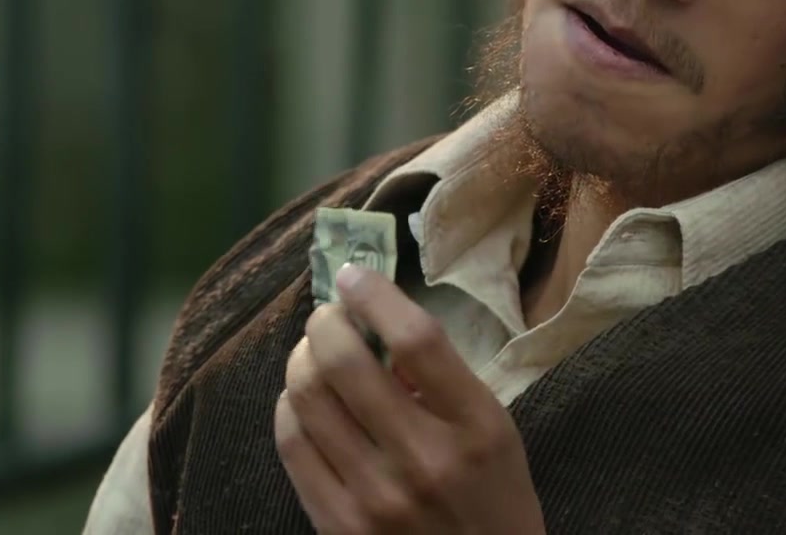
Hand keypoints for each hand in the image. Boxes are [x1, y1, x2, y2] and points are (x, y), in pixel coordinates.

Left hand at [275, 263, 544, 534]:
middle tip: (328, 317)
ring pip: (307, 398)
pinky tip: (301, 400)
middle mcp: (424, 460)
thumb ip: (443, 382)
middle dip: (325, 322)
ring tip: (311, 354)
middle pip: (346, 362)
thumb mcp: (495, 432)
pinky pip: (292, 445)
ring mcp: (375, 497)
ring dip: (301, 360)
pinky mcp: (338, 526)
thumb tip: (376, 330)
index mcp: (477, 428)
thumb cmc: (494, 499)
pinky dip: (289, 408)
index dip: (375, 296)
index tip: (354, 275)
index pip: (416, 339)